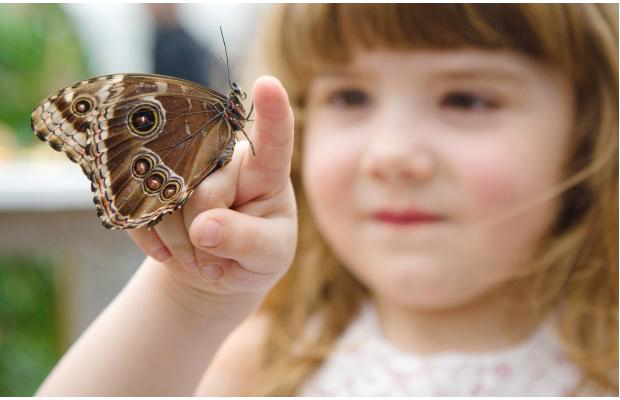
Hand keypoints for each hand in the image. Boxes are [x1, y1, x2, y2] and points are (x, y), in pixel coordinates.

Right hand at [128, 76, 296, 295]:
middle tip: (217, 262)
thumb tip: (204, 229)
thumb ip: (247, 241)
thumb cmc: (258, 254)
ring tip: (200, 258)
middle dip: (206, 234)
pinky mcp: (149, 178)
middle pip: (204, 188)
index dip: (272, 113)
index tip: (268, 84)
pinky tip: (170, 252)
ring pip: (166, 199)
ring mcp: (183, 164)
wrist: (215, 269)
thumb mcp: (269, 255)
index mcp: (265, 171)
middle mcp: (222, 158)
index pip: (273, 140)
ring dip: (180, 244)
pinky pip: (137, 208)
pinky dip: (153, 241)